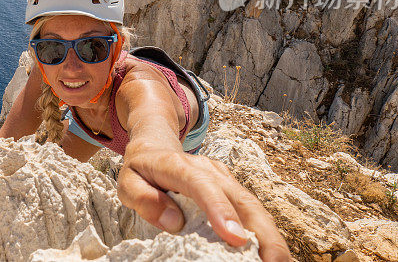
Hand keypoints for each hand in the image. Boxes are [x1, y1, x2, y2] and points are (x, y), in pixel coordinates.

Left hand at [118, 140, 291, 261]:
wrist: (154, 146)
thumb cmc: (140, 171)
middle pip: (239, 197)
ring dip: (269, 235)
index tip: (235, 238)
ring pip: (252, 205)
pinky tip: (271, 253)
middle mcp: (207, 169)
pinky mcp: (231, 188)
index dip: (220, 210)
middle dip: (260, 231)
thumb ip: (143, 199)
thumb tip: (175, 222)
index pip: (202, 185)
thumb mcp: (126, 183)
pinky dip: (264, 232)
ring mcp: (223, 177)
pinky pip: (252, 210)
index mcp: (177, 165)